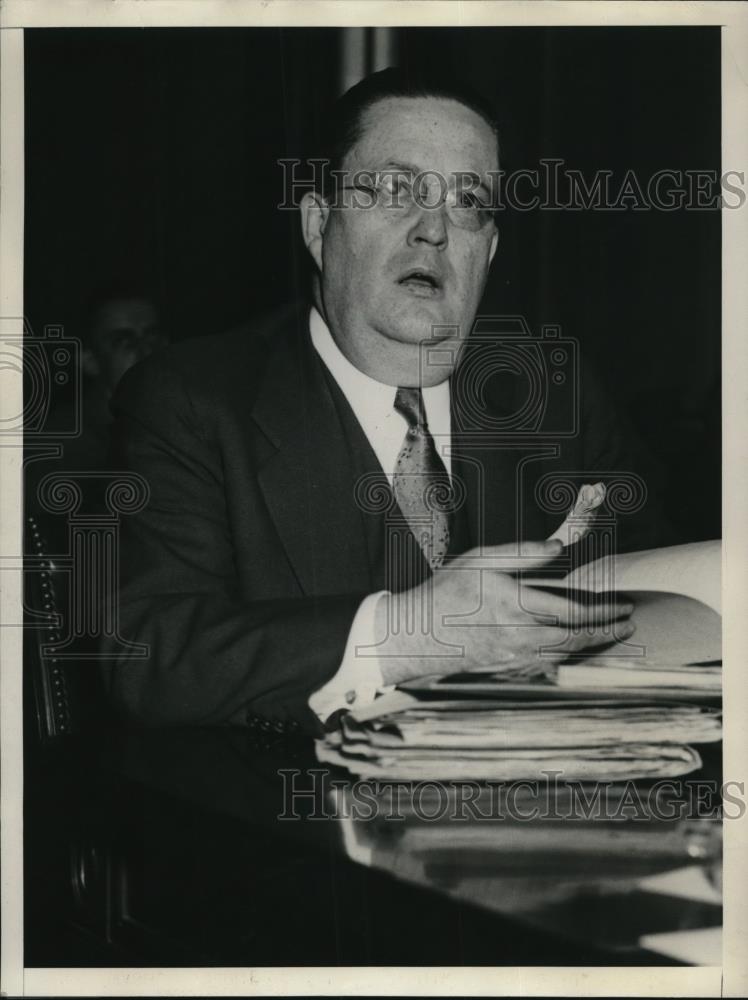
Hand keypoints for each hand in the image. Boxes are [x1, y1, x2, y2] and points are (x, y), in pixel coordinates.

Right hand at [374, 539, 634, 685]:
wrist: (418, 635)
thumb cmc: (448, 591)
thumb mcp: (480, 560)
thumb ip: (521, 553)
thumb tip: (558, 547)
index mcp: (517, 605)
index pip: (574, 612)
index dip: (604, 610)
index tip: (622, 603)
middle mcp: (521, 636)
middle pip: (578, 638)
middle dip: (608, 630)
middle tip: (628, 623)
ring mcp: (515, 657)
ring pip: (566, 654)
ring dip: (594, 645)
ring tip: (613, 634)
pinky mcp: (508, 669)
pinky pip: (549, 666)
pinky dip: (570, 657)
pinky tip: (577, 649)